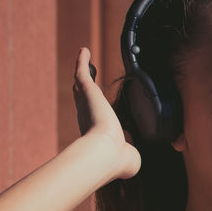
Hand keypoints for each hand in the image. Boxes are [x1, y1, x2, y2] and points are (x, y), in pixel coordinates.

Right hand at [71, 48, 140, 179]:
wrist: (107, 153)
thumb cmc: (118, 159)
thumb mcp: (128, 155)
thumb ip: (130, 148)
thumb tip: (130, 143)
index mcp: (97, 132)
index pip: (93, 118)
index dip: (93, 110)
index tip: (95, 105)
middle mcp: (88, 117)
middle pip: (83, 97)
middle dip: (84, 87)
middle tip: (85, 76)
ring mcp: (86, 103)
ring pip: (82, 83)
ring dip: (83, 70)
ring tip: (85, 58)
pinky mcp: (88, 92)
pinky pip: (82, 72)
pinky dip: (83, 61)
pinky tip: (85, 50)